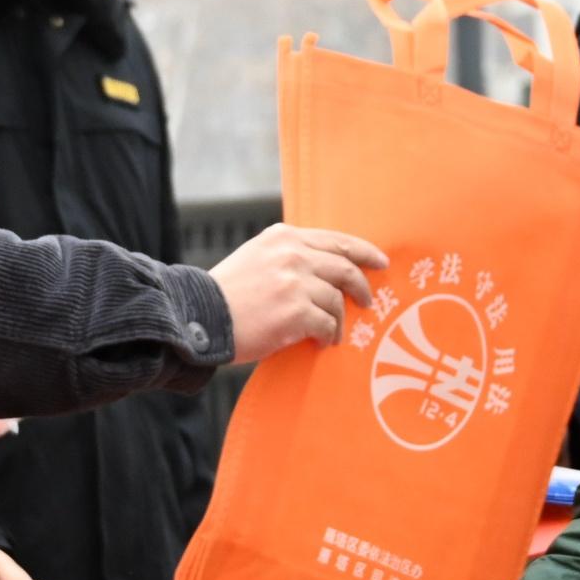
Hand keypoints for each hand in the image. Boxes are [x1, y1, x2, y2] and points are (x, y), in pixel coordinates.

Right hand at [211, 224, 388, 364]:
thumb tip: (325, 271)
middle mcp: (293, 254)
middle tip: (369, 302)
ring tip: (334, 332)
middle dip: (362, 286)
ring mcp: (295, 283)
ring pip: (337, 299)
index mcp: (284, 237)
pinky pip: (327, 323)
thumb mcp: (256, 257)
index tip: (380, 261)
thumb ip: (288, 256)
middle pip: (345, 266)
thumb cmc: (226, 293)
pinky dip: (329, 334)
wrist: (200, 316)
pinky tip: (322, 341)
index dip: (363, 251)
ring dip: (340, 319)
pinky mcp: (296, 312)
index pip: (336, 240)